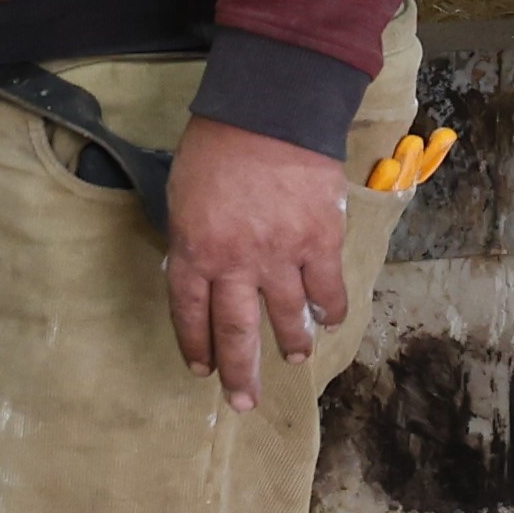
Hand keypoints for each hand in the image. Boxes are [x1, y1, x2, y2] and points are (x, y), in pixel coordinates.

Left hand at [165, 120, 356, 410]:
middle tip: (245, 403)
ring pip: (287, 319)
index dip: (197, 347)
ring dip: (292, 344)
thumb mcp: (182, 193)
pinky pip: (328, 290)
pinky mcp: (320, 242)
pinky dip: (330, 309)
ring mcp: (280, 257)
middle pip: (237, 333)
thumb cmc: (218, 143)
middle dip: (241, 374)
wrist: (270, 110)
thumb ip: (192, 237)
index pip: (190, 314)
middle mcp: (235, 265)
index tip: (203, 370)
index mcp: (194, 251)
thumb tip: (201, 269)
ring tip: (296, 358)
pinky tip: (330, 319)